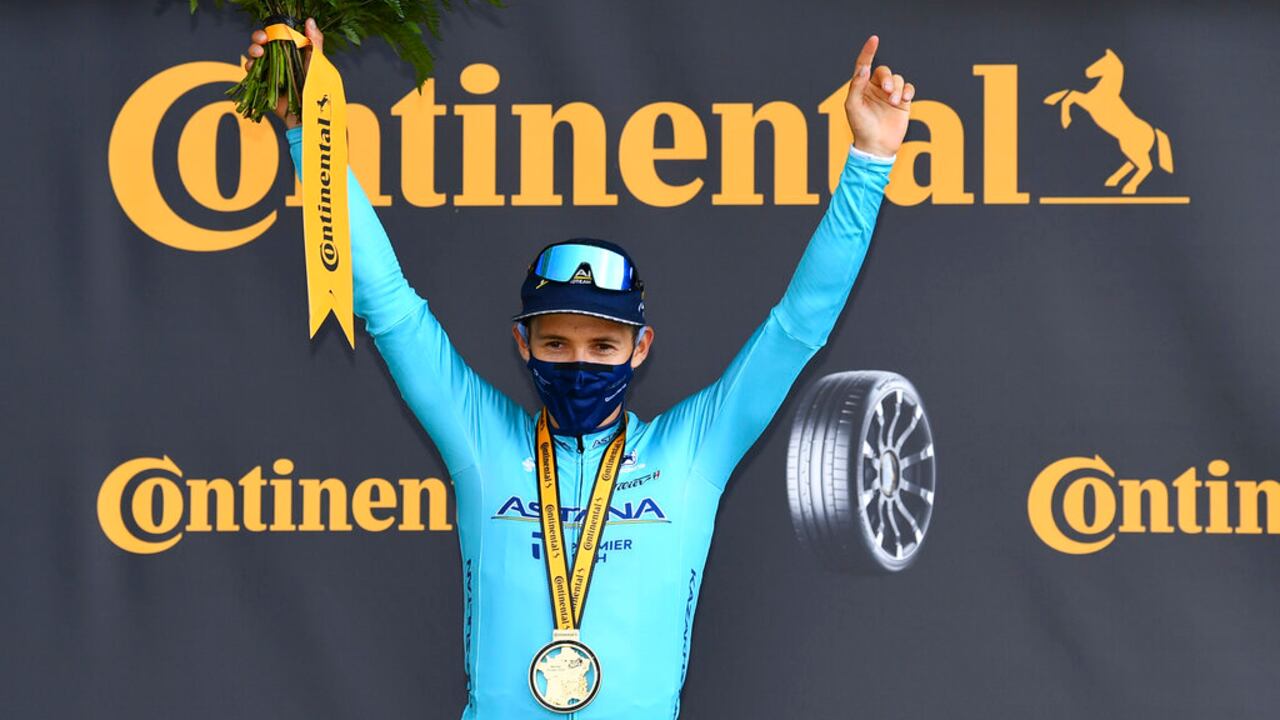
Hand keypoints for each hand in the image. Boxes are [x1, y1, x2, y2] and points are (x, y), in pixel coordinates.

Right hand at [244, 17, 323, 127]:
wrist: (307, 115)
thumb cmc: (316, 90)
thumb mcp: (318, 63)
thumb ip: (314, 42)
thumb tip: (309, 21)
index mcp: (294, 52)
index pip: (280, 35)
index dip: (273, 30)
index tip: (272, 31)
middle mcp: (281, 60)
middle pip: (264, 42)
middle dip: (259, 38)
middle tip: (261, 41)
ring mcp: (272, 71)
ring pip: (256, 55)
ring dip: (253, 51)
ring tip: (257, 54)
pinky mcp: (263, 83)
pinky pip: (251, 72)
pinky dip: (249, 66)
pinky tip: (251, 66)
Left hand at [843, 35, 914, 157]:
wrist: (877, 146)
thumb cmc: (861, 127)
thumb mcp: (853, 106)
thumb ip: (857, 85)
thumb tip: (864, 67)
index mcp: (861, 88)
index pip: (864, 65)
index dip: (868, 52)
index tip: (874, 39)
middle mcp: (875, 89)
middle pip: (884, 71)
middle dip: (887, 78)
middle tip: (887, 91)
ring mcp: (889, 95)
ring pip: (897, 79)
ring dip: (896, 88)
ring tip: (893, 102)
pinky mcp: (902, 103)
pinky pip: (908, 88)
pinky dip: (907, 91)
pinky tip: (904, 99)